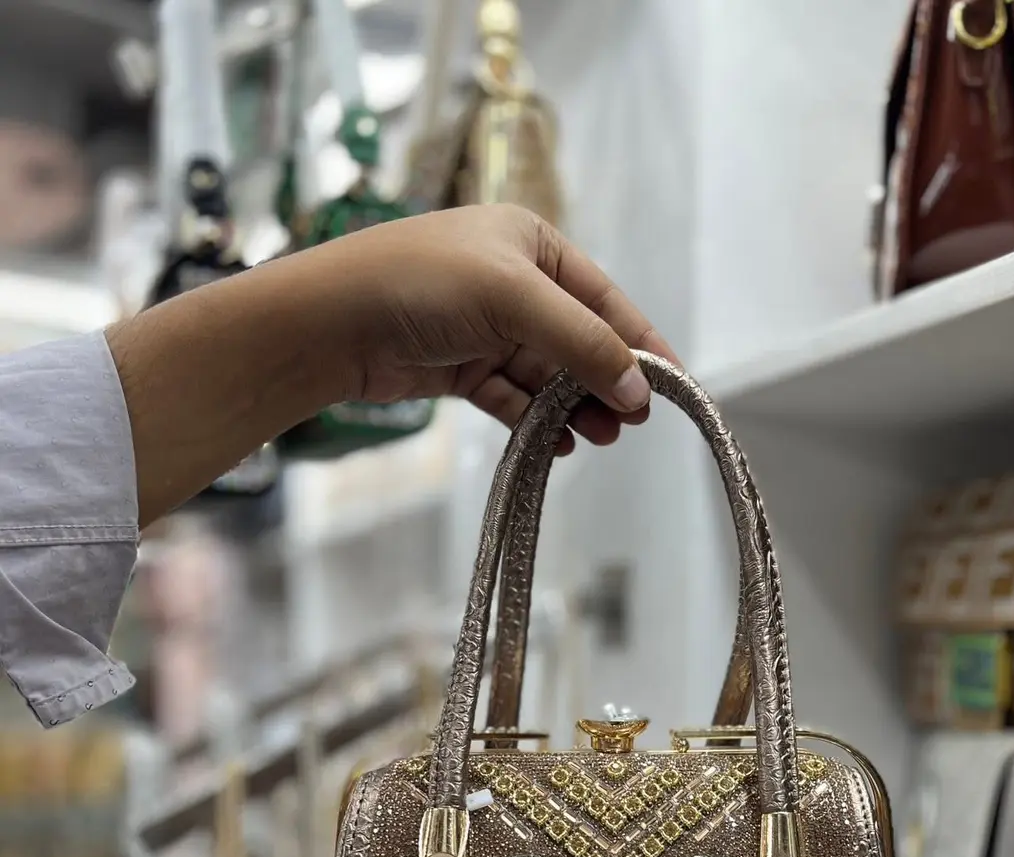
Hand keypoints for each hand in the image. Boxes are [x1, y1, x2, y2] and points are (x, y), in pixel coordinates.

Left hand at [328, 205, 677, 453]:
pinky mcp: (461, 368)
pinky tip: (558, 445)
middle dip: (606, 382)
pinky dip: (535, 420)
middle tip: (632, 424)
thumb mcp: (513, 300)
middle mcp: (513, 283)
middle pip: (578, 340)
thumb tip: (640, 386)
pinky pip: (513, 398)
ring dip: (574, 407)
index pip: (604, 298)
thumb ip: (582, 342)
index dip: (641, 342)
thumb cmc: (419, 283)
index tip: (674, 386)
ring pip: (547, 375)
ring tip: (601, 439)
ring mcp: (486, 328)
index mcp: (532, 244)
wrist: (330, 322)